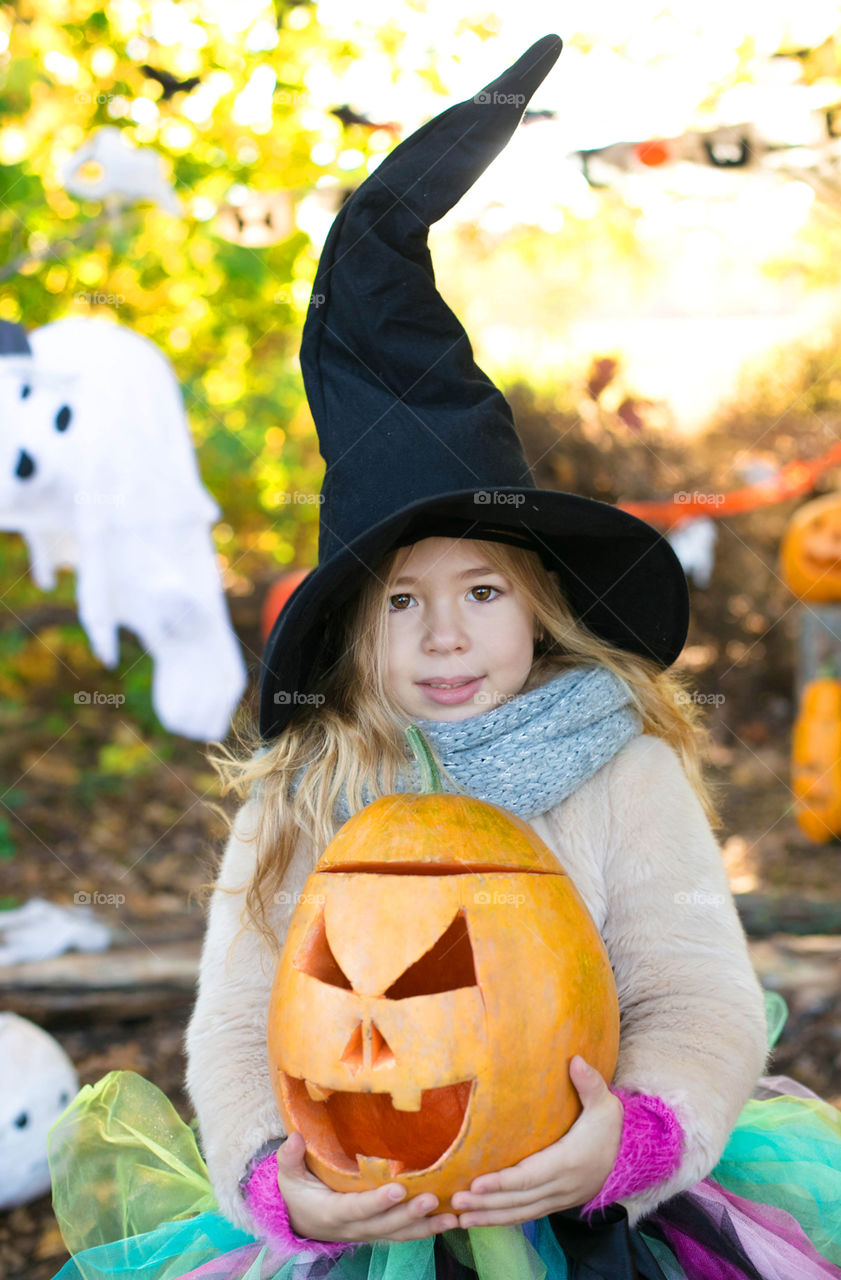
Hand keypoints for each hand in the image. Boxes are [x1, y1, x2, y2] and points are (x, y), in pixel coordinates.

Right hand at [275, 1131, 459, 1242]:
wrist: (302, 1222)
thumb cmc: (298, 1193)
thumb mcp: (288, 1176)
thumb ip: (289, 1159)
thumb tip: (294, 1138)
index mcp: (332, 1213)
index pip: (357, 1208)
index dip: (377, 1201)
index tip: (398, 1187)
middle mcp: (354, 1227)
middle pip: (385, 1224)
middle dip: (409, 1213)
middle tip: (432, 1199)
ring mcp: (369, 1231)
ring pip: (399, 1233)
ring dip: (426, 1226)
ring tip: (452, 1217)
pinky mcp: (380, 1230)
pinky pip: (404, 1233)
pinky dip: (427, 1229)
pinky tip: (449, 1221)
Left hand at [451, 1056, 623, 1226]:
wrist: (625, 1159)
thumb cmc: (608, 1127)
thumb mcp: (605, 1103)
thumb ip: (590, 1083)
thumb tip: (575, 1060)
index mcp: (568, 1162)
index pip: (530, 1176)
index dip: (502, 1182)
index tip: (476, 1182)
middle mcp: (561, 1186)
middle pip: (518, 1199)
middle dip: (486, 1202)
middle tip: (454, 1201)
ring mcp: (557, 1199)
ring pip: (519, 1213)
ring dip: (488, 1216)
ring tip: (458, 1217)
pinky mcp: (552, 1204)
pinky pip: (524, 1216)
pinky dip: (500, 1220)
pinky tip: (477, 1220)